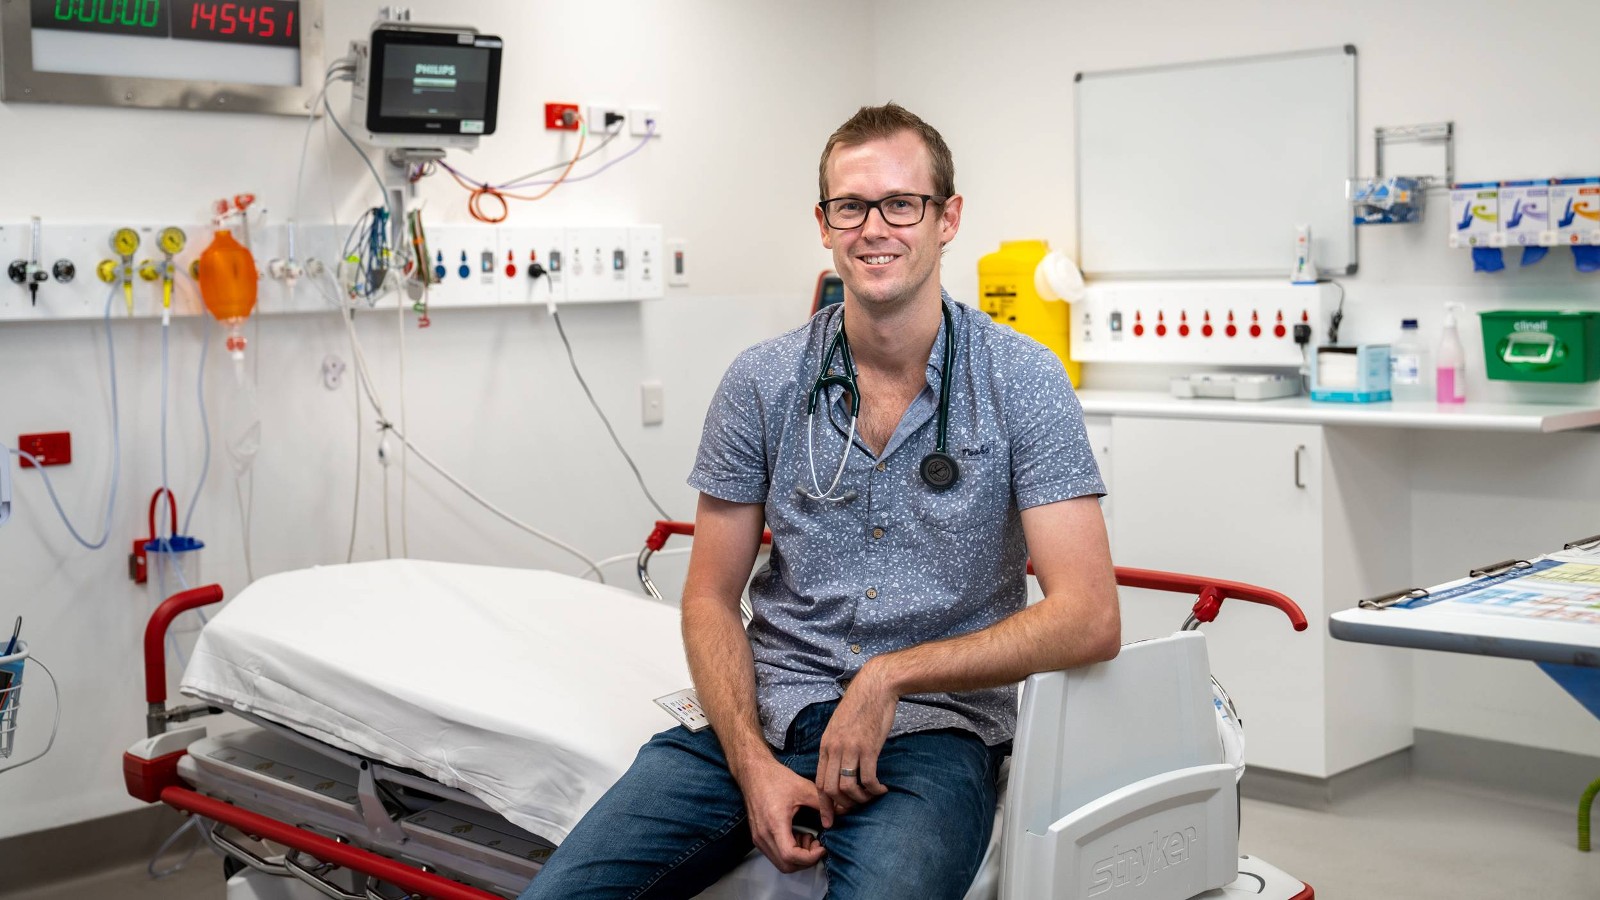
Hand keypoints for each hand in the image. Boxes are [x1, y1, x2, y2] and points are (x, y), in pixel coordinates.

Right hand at [738, 759, 832, 873]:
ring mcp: (758, 838)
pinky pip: (775, 855)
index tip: (822, 847)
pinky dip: (790, 853)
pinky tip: (799, 835)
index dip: (810, 857)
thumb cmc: (775, 778)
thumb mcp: (804, 788)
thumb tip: (839, 815)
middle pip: (786, 865)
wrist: (753, 772)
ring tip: (809, 837)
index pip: (791, 856)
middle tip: (818, 844)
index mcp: (774, 823)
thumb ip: (823, 804)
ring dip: (798, 857)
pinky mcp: (758, 837)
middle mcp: (763, 835)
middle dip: (806, 860)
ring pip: (780, 863)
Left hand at [816, 667, 895, 813]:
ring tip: (870, 798)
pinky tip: (882, 790)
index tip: (830, 818)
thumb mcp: (839, 727)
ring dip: (859, 799)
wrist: (875, 687)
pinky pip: (867, 779)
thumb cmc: (860, 707)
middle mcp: (834, 749)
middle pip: (830, 789)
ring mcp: (850, 749)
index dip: (824, 804)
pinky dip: (874, 790)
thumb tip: (838, 767)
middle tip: (854, 811)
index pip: (819, 782)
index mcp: (825, 745)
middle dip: (841, 806)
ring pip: (847, 787)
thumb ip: (836, 746)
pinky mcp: (868, 748)